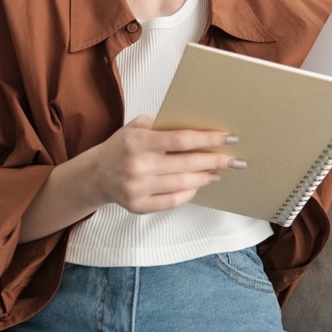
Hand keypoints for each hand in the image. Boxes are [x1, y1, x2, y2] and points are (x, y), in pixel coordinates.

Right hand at [83, 115, 241, 213]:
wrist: (96, 174)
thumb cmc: (122, 147)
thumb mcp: (137, 127)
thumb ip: (163, 125)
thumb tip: (199, 127)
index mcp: (138, 141)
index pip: (181, 139)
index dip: (208, 139)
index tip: (228, 138)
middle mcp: (137, 165)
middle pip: (187, 164)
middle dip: (215, 161)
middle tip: (234, 159)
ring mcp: (137, 188)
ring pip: (183, 184)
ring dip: (205, 177)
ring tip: (218, 171)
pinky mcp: (138, 206)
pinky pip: (173, 201)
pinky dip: (190, 193)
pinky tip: (199, 185)